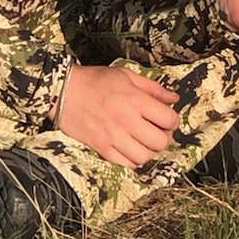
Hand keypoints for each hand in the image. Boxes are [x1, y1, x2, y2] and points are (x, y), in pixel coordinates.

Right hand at [55, 63, 180, 167]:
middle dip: (163, 137)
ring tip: (144, 141)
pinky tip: (131, 149)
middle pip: (160, 142)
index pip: (169, 120)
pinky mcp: (102, 148)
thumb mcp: (127, 75)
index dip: (173, 120)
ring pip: (144, 156)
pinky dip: (133, 159)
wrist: (63, 91)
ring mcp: (114, 137)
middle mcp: (127, 121)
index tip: (168, 119)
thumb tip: (174, 98)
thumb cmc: (95, 81)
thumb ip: (153, 88)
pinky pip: (126, 163)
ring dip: (149, 150)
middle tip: (158, 131)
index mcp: (136, 101)